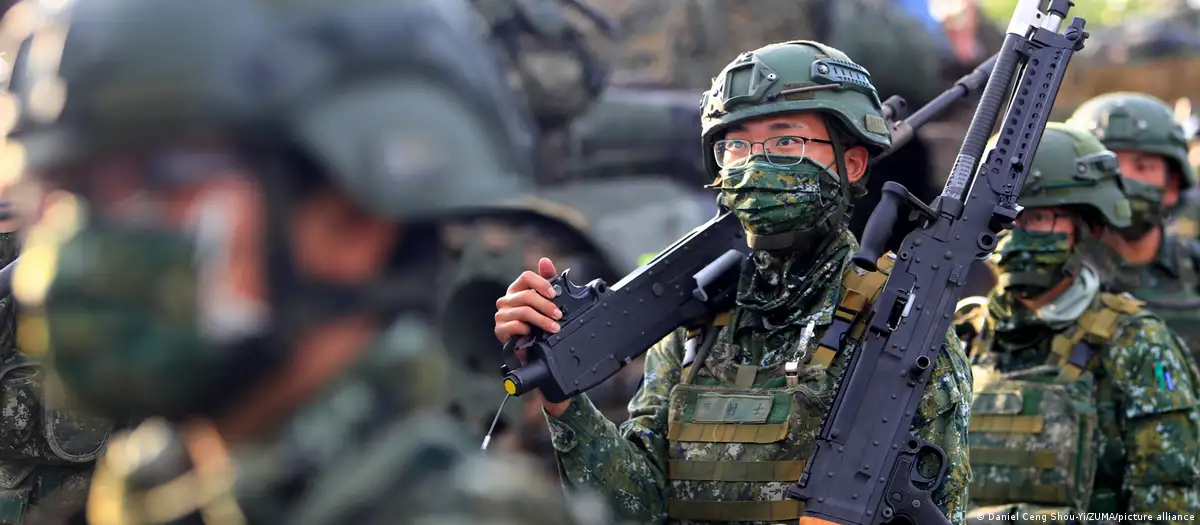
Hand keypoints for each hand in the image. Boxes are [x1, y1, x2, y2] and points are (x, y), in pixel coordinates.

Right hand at [494, 257, 571, 416]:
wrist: (536, 354)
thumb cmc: (540, 327)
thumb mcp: (548, 303)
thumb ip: (548, 281)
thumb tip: (545, 260)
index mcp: (517, 290)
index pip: (525, 277)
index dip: (541, 283)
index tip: (554, 293)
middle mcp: (507, 300)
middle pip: (526, 295)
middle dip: (546, 306)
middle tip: (559, 315)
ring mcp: (501, 316)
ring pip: (523, 311)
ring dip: (542, 319)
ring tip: (554, 327)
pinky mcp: (500, 331)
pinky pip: (513, 325)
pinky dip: (526, 328)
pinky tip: (533, 333)